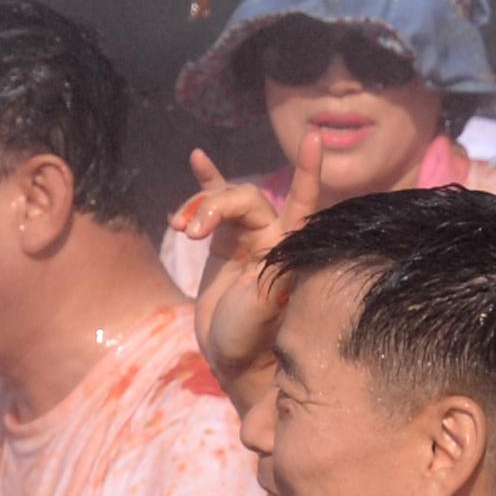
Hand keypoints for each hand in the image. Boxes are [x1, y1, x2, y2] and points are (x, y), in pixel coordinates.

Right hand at [170, 138, 323, 394]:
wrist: (234, 358)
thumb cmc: (256, 337)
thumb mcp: (266, 305)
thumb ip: (271, 272)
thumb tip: (271, 245)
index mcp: (289, 247)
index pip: (303, 199)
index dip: (308, 170)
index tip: (314, 138)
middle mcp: (272, 236)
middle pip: (243, 198)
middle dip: (214, 206)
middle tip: (191, 233)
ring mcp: (247, 238)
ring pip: (222, 201)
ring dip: (198, 207)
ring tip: (181, 230)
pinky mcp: (224, 244)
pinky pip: (213, 206)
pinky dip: (203, 185)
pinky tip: (196, 157)